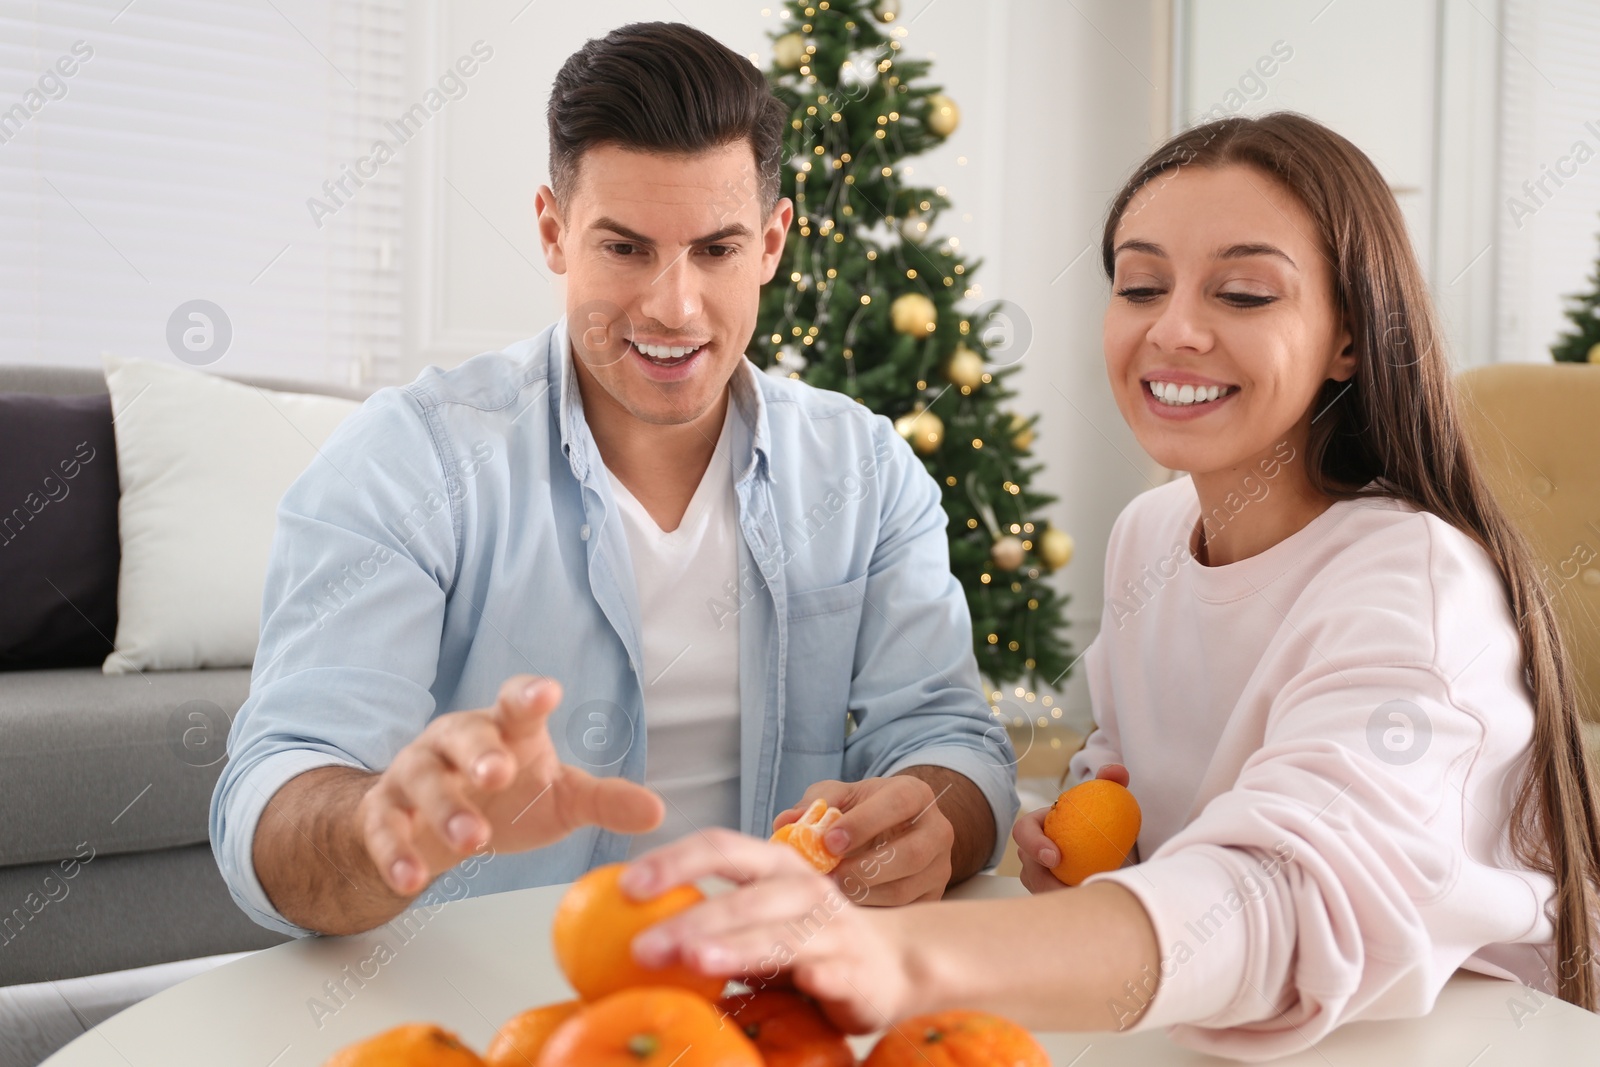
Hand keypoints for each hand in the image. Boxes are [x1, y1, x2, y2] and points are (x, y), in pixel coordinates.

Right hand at [355, 675, 663, 895]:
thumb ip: (605, 801)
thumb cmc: (509, 799)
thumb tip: (658, 812)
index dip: (529, 695)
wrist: (432, 825)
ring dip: (444, 809)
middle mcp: (455, 742)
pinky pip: (383, 826)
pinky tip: (413, 879)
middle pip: (463, 735)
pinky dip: (396, 851)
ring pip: (421, 779)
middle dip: (480, 752)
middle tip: (498, 773)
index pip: (517, 702)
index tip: (546, 693)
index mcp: (505, 729)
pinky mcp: (384, 811)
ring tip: (472, 841)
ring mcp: (416, 772)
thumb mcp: (561, 798)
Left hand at [624, 830, 920, 1032]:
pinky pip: (822, 973)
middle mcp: (803, 889)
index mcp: (775, 866)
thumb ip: (709, 923)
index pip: (720, 847)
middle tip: (640, 946)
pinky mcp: (852, 970)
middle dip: (690, 917)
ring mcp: (831, 929)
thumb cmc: (808, 940)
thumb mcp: (759, 921)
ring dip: (733, 947)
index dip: (674, 861)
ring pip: (777, 934)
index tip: (626, 885)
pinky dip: (802, 978)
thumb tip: (626, 938)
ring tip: (692, 961)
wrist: (894, 963)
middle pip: (742, 894)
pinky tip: (777, 990)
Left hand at [772, 775, 953, 905]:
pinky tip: (846, 907)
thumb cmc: (862, 811)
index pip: (898, 804)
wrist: (896, 830)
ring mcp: (940, 866)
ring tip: (830, 894)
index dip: (864, 823)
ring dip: (862, 894)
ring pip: (905, 889)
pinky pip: (903, 912)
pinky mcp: (933, 896)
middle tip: (827, 877)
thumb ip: (813, 805)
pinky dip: (871, 911)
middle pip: (910, 854)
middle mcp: (937, 830)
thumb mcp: (840, 797)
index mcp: (915, 794)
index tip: (829, 842)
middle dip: (863, 868)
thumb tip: (784, 823)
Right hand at [1013, 763, 1129, 894]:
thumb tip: (1116, 771)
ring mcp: (1040, 877)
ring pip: (1041, 891)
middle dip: (1042, 882)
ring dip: (1060, 898)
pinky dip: (1071, 907)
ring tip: (1087, 902)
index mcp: (1038, 826)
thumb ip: (1111, 783)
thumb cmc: (1103, 822)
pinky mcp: (1053, 897)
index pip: (1023, 832)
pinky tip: (1091, 909)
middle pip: (1028, 869)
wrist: (1113, 851)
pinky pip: (1057, 905)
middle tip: (1070, 888)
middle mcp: (1033, 853)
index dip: (1033, 844)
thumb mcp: (1109, 802)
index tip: (1055, 856)